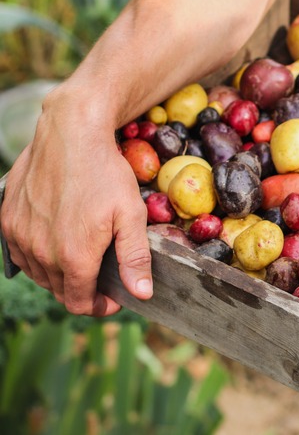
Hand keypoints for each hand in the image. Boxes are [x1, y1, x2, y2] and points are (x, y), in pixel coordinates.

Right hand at [0, 87, 152, 314]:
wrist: (70, 135)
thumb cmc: (106, 173)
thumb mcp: (132, 215)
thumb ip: (135, 259)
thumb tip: (141, 294)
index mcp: (73, 256)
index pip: (80, 303)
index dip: (99, 307)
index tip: (114, 298)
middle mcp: (40, 252)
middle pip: (60, 291)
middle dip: (83, 291)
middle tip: (104, 277)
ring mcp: (19, 235)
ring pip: (39, 275)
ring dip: (60, 275)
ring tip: (83, 258)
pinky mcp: (7, 219)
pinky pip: (20, 253)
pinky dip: (38, 257)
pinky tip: (57, 243)